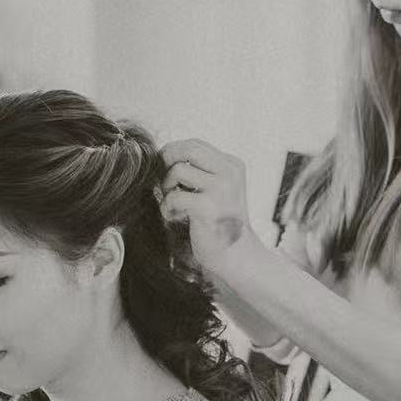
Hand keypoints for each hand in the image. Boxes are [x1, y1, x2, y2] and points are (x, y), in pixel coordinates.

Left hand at [159, 138, 257, 275]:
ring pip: (177, 171)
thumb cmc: (219, 224)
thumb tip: (164, 155)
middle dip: (166, 161)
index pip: (195, 144)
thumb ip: (199, 171)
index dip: (173, 152)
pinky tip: (174, 217)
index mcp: (232, 165)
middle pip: (187, 149)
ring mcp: (221, 189)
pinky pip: (174, 196)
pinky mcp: (209, 207)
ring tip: (173, 204)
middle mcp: (229, 173)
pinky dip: (167, 207)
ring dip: (166, 188)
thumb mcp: (216, 190)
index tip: (165, 170)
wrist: (237, 256)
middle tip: (163, 181)